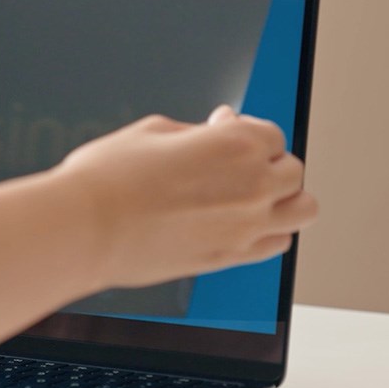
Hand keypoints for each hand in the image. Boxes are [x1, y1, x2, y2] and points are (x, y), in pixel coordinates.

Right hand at [54, 105, 316, 287]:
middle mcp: (252, 185)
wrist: (85, 229)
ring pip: (302, 210)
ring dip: (285, 199)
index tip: (223, 130)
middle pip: (291, 170)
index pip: (270, 134)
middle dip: (267, 162)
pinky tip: (247, 225)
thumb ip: (195, 133)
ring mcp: (246, 226)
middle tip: (238, 164)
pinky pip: (278, 245)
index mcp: (236, 144)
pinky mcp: (229, 258)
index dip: (244, 130)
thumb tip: (207, 135)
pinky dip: (271, 233)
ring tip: (258, 196)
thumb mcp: (153, 131)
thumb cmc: (109, 178)